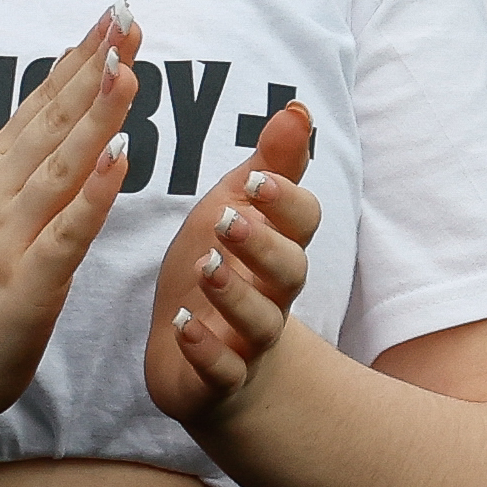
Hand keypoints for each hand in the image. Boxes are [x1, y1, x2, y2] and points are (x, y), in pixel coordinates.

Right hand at [0, 12, 142, 430]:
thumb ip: (27, 167)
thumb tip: (66, 112)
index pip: (42, 106)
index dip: (79, 59)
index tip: (113, 16)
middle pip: (53, 121)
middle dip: (93, 68)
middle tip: (126, 18)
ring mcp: (10, 238)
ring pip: (61, 166)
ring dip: (96, 115)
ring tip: (129, 70)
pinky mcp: (28, 283)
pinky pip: (67, 231)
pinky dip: (94, 192)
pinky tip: (121, 156)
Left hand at [146, 95, 318, 438]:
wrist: (211, 367)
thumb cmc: (226, 272)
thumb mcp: (239, 211)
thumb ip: (270, 166)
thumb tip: (299, 107)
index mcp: (278, 247)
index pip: (303, 222)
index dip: (286, 202)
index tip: (259, 178)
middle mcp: (272, 294)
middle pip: (290, 271)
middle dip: (263, 244)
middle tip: (229, 220)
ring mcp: (248, 340)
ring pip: (259, 322)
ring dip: (234, 294)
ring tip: (207, 267)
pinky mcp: (219, 379)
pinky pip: (223, 370)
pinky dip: (206, 349)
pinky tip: (183, 326)